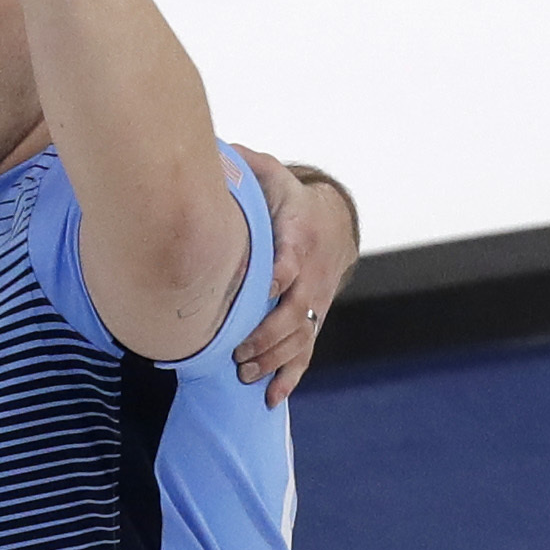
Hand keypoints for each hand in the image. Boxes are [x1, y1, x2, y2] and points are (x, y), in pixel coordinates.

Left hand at [233, 149, 353, 406]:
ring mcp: (314, 300)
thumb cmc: (287, 199)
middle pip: (294, 310)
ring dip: (273, 359)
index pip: (290, 258)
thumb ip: (247, 167)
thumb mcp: (271, 176)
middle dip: (266, 334)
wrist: (331, 220)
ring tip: (244, 374)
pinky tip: (272, 397)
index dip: (278, 273)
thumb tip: (217, 152)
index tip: (262, 288)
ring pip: (299, 337)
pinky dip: (291, 376)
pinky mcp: (312, 318)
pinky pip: (306, 352)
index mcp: (299, 236)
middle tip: (235, 351)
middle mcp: (310, 274)